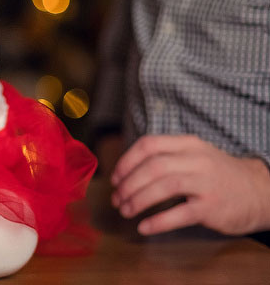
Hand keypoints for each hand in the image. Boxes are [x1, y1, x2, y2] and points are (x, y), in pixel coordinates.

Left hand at [111, 134, 269, 235]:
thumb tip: (126, 170)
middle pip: (153, 167)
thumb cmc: (218, 175)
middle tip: (117, 198)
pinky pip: (179, 214)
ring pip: (164, 186)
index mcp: (188, 144)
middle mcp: (197, 160)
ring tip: (126, 210)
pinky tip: (144, 226)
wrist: (260, 192)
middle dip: (128, 183)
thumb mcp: (195, 155)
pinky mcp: (212, 207)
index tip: (115, 177)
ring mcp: (206, 183)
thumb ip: (166, 157)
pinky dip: (158, 221)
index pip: (149, 145)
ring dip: (138, 200)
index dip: (126, 161)